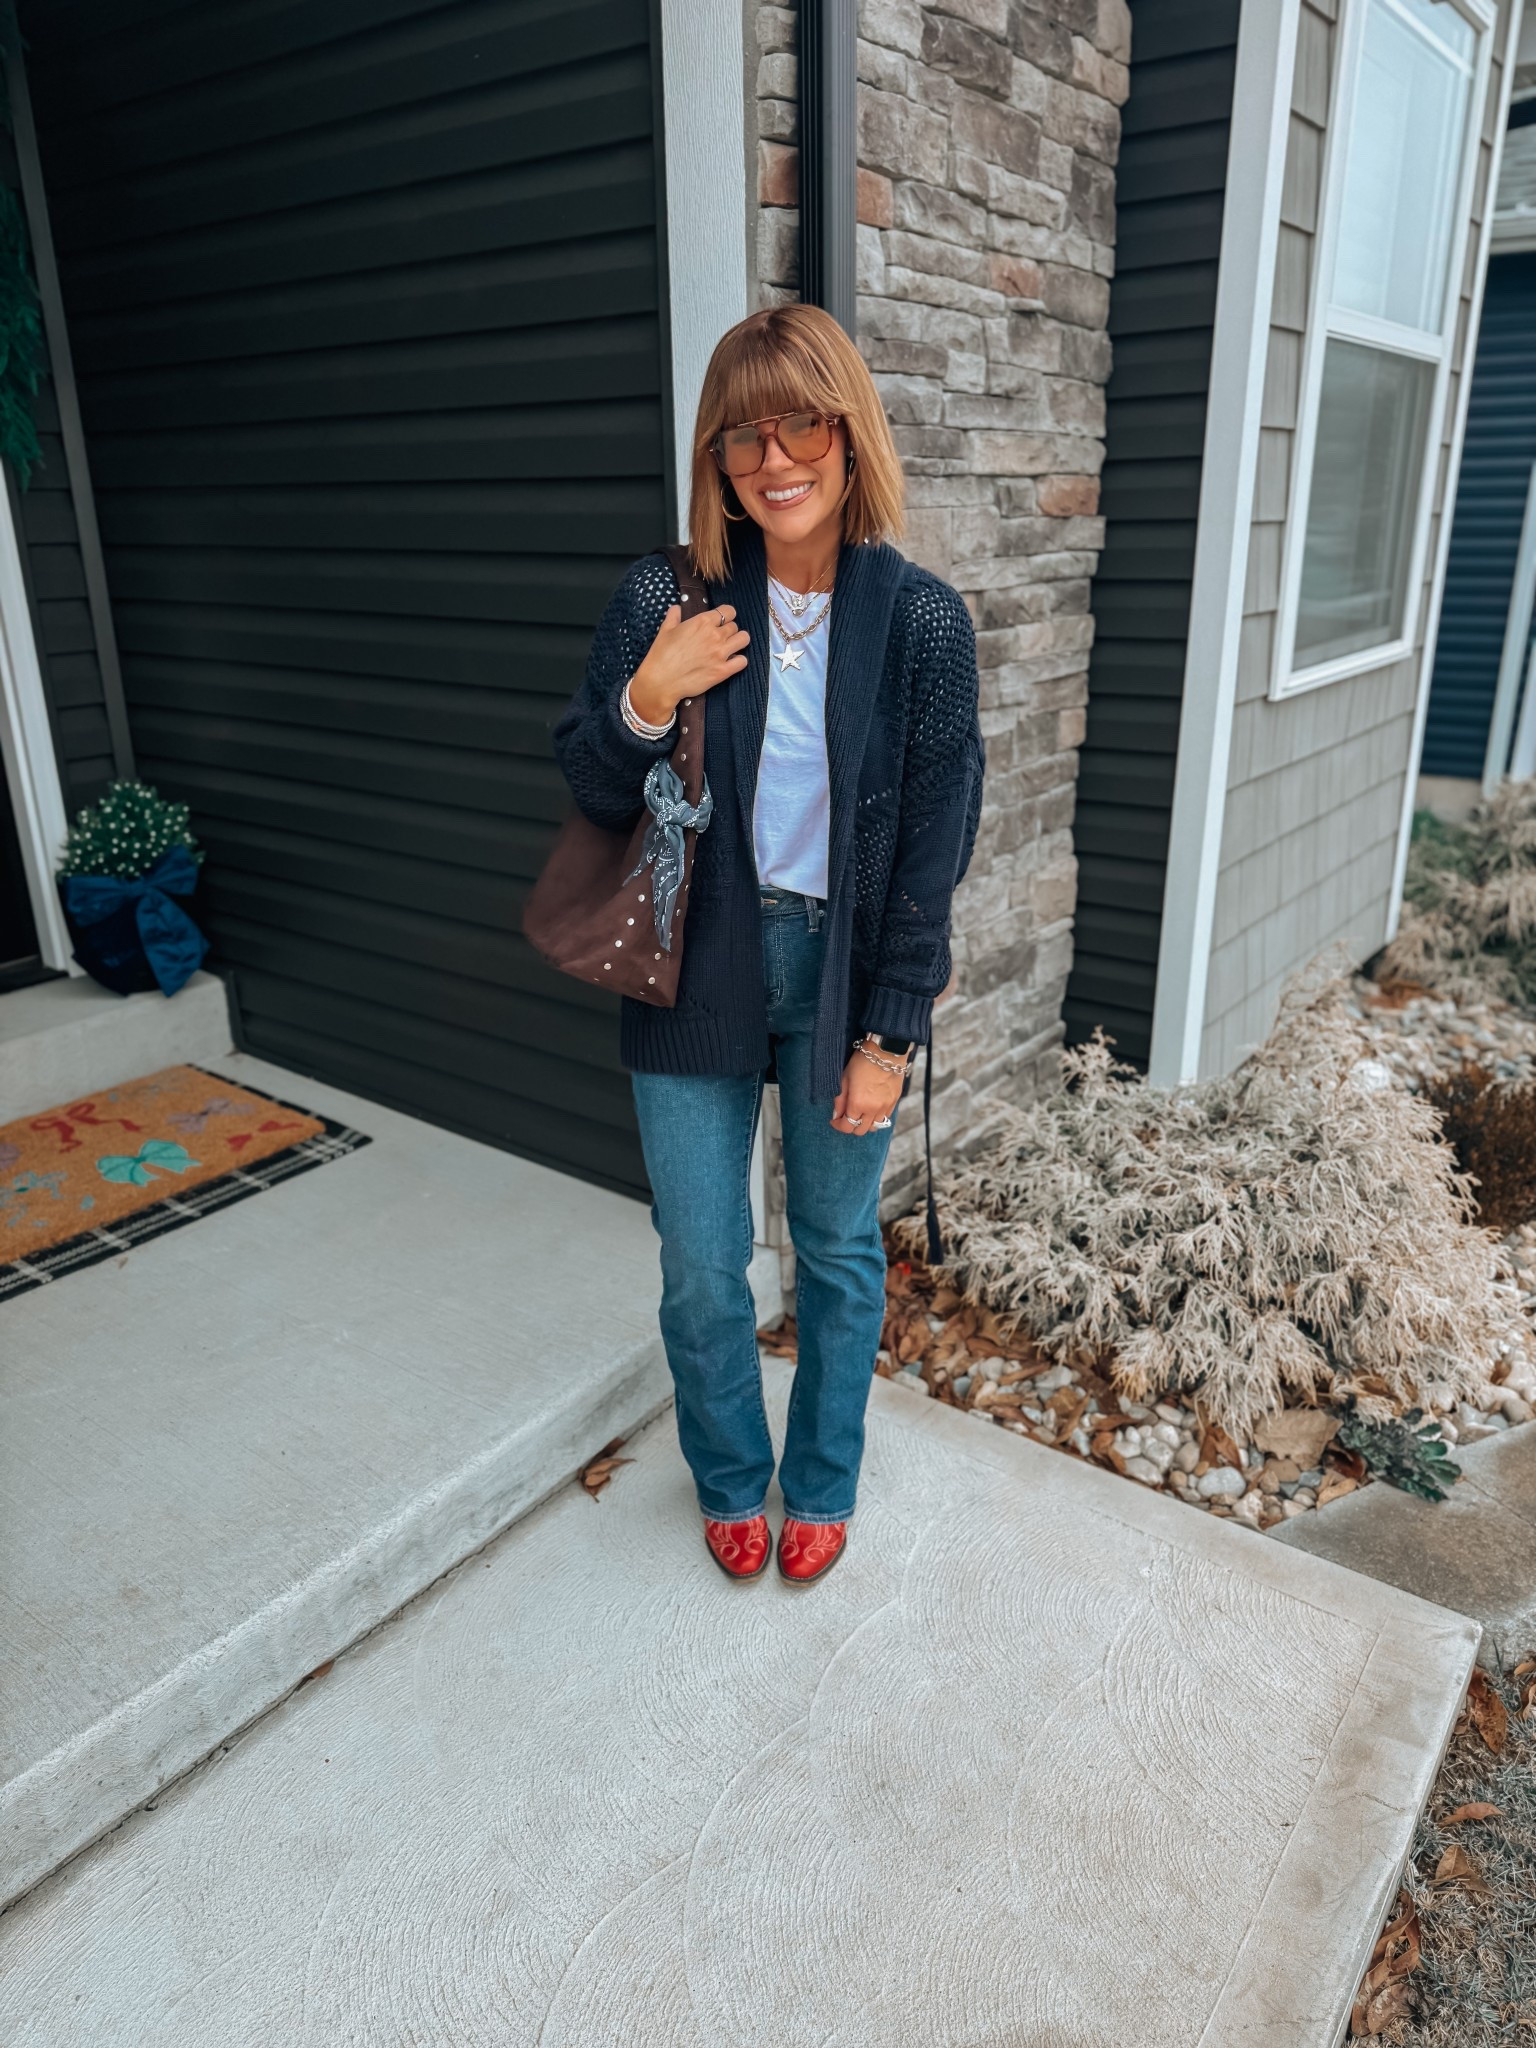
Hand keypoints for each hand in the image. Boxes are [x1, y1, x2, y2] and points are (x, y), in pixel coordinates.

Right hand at [627, 602, 748, 725]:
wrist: (661, 681)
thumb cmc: (661, 654)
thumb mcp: (665, 630)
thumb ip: (673, 616)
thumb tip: (677, 608)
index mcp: (702, 622)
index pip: (728, 611)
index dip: (726, 615)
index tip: (721, 621)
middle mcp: (715, 635)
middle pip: (735, 626)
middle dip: (729, 630)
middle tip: (721, 638)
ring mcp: (721, 653)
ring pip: (744, 639)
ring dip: (739, 642)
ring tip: (731, 647)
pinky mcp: (723, 671)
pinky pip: (743, 661)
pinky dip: (739, 661)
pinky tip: (732, 662)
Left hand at [830, 1047, 903, 1137]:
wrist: (885, 1051)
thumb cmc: (862, 1062)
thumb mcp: (844, 1078)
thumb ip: (840, 1100)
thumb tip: (836, 1115)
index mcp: (858, 1104)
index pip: (847, 1127)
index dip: (838, 1126)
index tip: (834, 1120)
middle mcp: (873, 1109)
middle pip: (861, 1131)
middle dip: (850, 1126)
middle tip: (846, 1117)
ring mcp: (886, 1106)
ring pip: (874, 1127)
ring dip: (865, 1123)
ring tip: (860, 1113)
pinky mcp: (895, 1101)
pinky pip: (885, 1118)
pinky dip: (877, 1117)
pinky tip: (872, 1108)